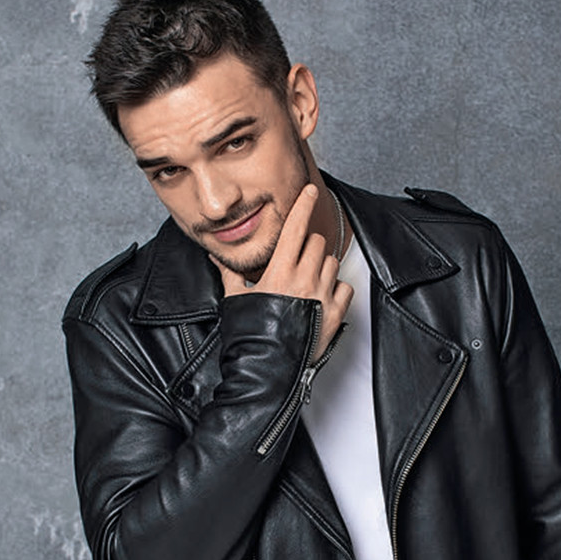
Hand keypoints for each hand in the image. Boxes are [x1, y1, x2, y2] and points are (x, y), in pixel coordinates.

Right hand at [210, 184, 352, 360]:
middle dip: (308, 246)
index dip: (302, 205)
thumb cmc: (250, 336)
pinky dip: (336, 288)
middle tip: (297, 263)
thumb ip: (230, 274)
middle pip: (317, 242)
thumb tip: (216, 258)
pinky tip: (321, 298)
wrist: (268, 369)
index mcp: (279, 272)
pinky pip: (344, 286)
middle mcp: (304, 280)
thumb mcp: (236, 300)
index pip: (294, 228)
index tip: (309, 190)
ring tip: (306, 285)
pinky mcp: (336, 313)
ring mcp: (322, 296)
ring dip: (321, 266)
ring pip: (331, 262)